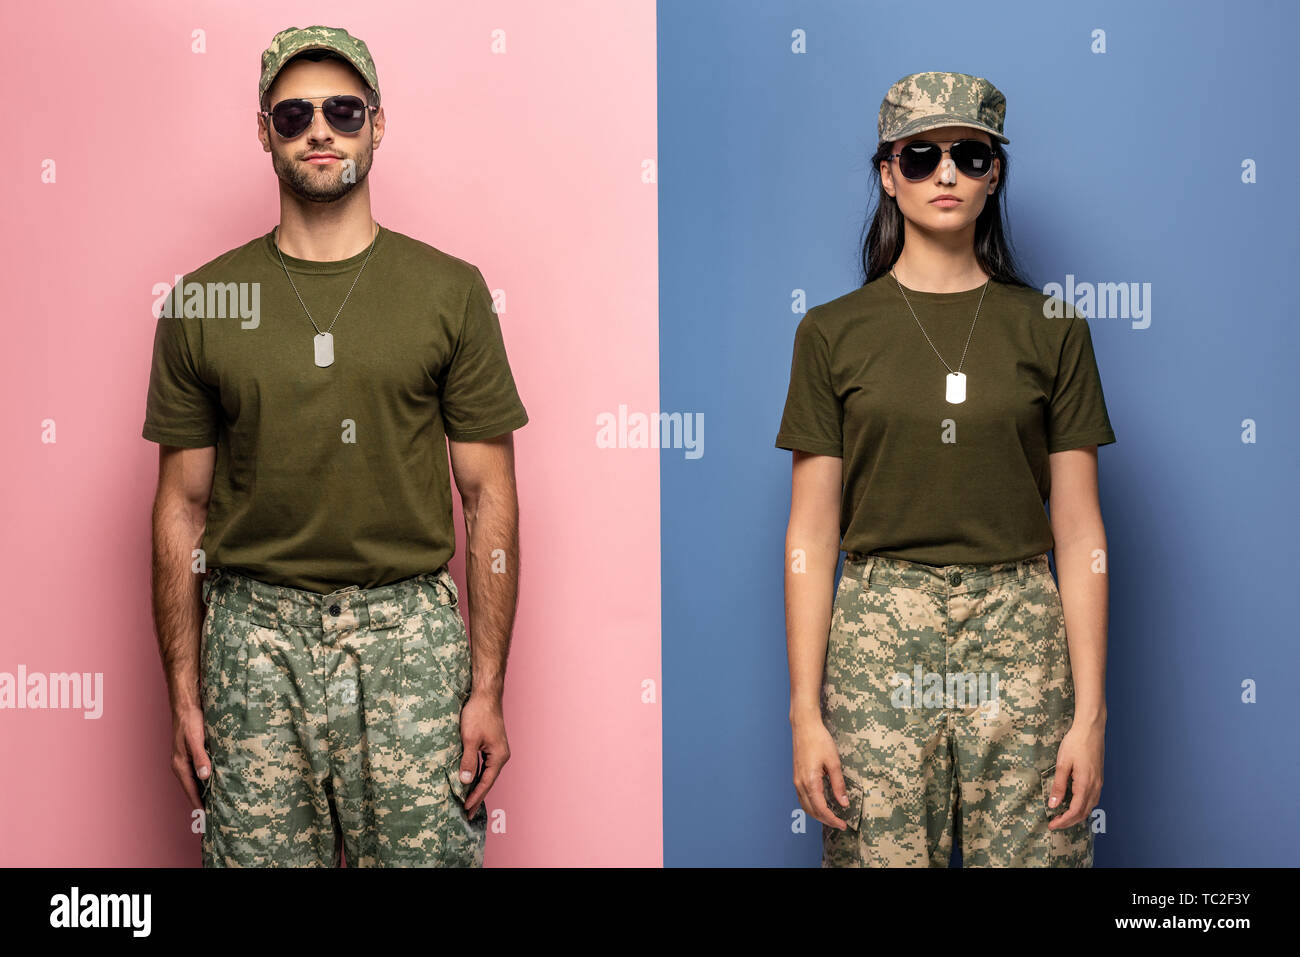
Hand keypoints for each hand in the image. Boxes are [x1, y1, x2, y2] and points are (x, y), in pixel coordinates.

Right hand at [171, 702, 209, 811]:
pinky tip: (216, 782)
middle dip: (202, 801)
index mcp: (180, 765)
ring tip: (216, 803)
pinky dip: (207, 779)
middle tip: (214, 815)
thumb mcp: (196, 739)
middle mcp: (181, 765)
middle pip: (193, 788)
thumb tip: (204, 776)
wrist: (187, 705)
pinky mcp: (193, 754)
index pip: (191, 790)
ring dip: (205, 791)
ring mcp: (186, 760)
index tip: (206, 818)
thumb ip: (200, 757)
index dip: (198, 804)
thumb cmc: (190, 721)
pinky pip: (200, 771)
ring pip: (197, 781)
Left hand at [458, 691, 508, 815]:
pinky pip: (484, 764)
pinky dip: (477, 774)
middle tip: (467, 813)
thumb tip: (466, 781)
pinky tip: (470, 780)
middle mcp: (501, 755)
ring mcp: (497, 750)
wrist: (485, 695)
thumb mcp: (469, 739)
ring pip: (486, 773)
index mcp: (498, 756)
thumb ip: (468, 761)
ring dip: (477, 786)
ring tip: (467, 801)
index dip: (475, 796)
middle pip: (488, 780)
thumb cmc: (478, 714)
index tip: (465, 809)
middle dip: (477, 796)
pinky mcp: (492, 745)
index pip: (486, 782)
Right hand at [793, 718, 847, 829]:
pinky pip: (802, 797)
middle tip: (839, 823)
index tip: (843, 825)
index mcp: (810, 781)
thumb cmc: (819, 740)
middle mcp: (800, 783)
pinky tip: (820, 804)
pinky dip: (811, 805)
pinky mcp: (796, 776)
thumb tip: (844, 803)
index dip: (832, 819)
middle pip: (811, 810)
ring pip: (805, 805)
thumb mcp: (834, 762)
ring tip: (831, 817)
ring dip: (817, 814)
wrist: (804, 726)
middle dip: (825, 820)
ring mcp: (796, 780)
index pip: (821, 809)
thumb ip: (838, 785)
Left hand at [1047, 720, 1103, 829]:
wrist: (1091, 729)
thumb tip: (1053, 804)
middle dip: (1069, 821)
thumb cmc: (1075, 743)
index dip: (1063, 821)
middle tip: (1055, 824)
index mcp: (1085, 784)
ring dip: (1076, 815)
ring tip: (1062, 817)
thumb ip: (1059, 786)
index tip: (1052, 825)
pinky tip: (1074, 804)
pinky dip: (1083, 806)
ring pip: (1089, 807)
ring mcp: (1099, 782)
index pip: (1075, 811)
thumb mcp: (1062, 764)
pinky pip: (1092, 798)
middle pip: (1084, 812)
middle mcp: (1095, 786)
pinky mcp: (1098, 778)